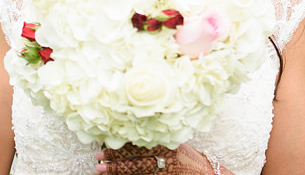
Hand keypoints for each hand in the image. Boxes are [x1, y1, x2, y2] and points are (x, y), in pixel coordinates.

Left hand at [95, 143, 217, 174]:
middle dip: (115, 158)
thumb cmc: (188, 157)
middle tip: (98, 158)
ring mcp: (165, 169)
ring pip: (137, 170)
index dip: (121, 144)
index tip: (105, 144)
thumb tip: (133, 133)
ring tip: (102, 170)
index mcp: (166, 142)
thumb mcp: (175, 142)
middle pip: (135, 156)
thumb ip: (157, 139)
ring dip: (118, 169)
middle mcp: (165, 155)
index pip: (140, 142)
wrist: (206, 173)